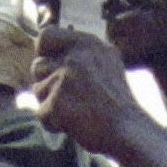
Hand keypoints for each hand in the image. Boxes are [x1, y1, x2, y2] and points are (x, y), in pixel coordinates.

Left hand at [29, 20, 147, 158]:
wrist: (128, 129)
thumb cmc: (116, 102)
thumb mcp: (107, 63)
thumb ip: (80, 54)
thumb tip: (48, 50)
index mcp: (87, 44)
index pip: (45, 36)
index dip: (43, 53)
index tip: (51, 67)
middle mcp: (74, 57)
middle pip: (38, 66)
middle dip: (47, 83)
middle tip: (70, 97)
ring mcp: (64, 79)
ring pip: (38, 90)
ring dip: (51, 104)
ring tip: (76, 110)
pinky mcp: (57, 102)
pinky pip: (41, 114)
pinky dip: (54, 123)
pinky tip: (74, 124)